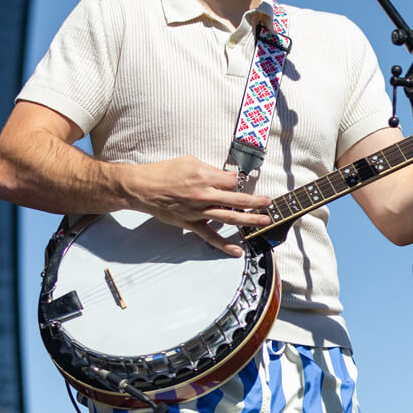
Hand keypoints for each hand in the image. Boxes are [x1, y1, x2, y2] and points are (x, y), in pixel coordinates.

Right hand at [126, 156, 270, 256]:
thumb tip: (228, 177)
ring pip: (229, 218)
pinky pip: (210, 236)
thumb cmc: (164, 173)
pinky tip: (237, 251)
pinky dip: (224, 245)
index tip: (240, 183)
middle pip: (237, 200)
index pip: (232, 181)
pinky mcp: (191, 224)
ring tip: (264, 220)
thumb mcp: (190, 162)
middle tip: (269, 202)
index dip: (238, 182)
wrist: (143, 189)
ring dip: (249, 220)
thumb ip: (211, 169)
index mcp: (205, 177)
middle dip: (256, 201)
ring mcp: (199, 212)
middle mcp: (204, 195)